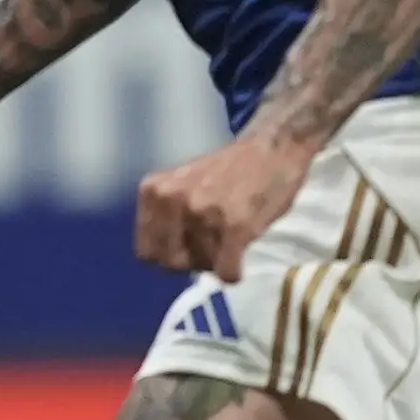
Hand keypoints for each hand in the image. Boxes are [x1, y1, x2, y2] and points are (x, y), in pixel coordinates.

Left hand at [133, 128, 312, 282]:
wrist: (273, 147)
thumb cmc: (228, 168)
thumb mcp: (180, 183)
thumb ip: (166, 213)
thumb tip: (166, 255)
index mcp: (154, 190)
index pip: (146, 252)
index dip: (168, 254)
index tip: (186, 246)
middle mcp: (173, 200)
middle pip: (170, 264)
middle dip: (191, 262)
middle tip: (211, 246)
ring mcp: (203, 213)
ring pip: (201, 267)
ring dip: (217, 261)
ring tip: (229, 238)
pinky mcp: (235, 226)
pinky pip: (226, 272)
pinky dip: (234, 272)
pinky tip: (241, 256)